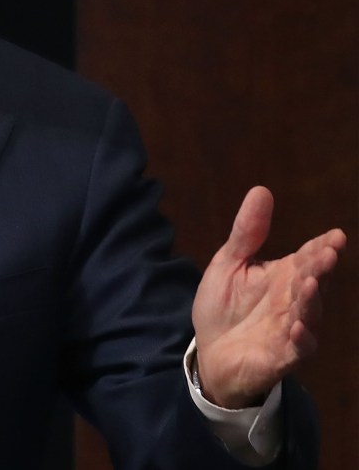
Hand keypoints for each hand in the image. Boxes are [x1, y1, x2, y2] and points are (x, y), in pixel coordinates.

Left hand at [192, 186, 345, 407]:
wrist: (209, 351)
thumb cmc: (224, 306)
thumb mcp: (230, 264)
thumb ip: (246, 232)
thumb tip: (261, 190)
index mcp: (283, 276)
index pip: (307, 258)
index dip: (321, 247)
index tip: (335, 235)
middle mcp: (293, 300)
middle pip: (312, 282)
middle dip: (320, 268)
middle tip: (327, 253)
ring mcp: (290, 329)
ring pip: (308, 313)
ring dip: (311, 299)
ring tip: (310, 283)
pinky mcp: (281, 356)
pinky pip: (297, 349)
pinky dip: (300, 338)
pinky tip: (298, 327)